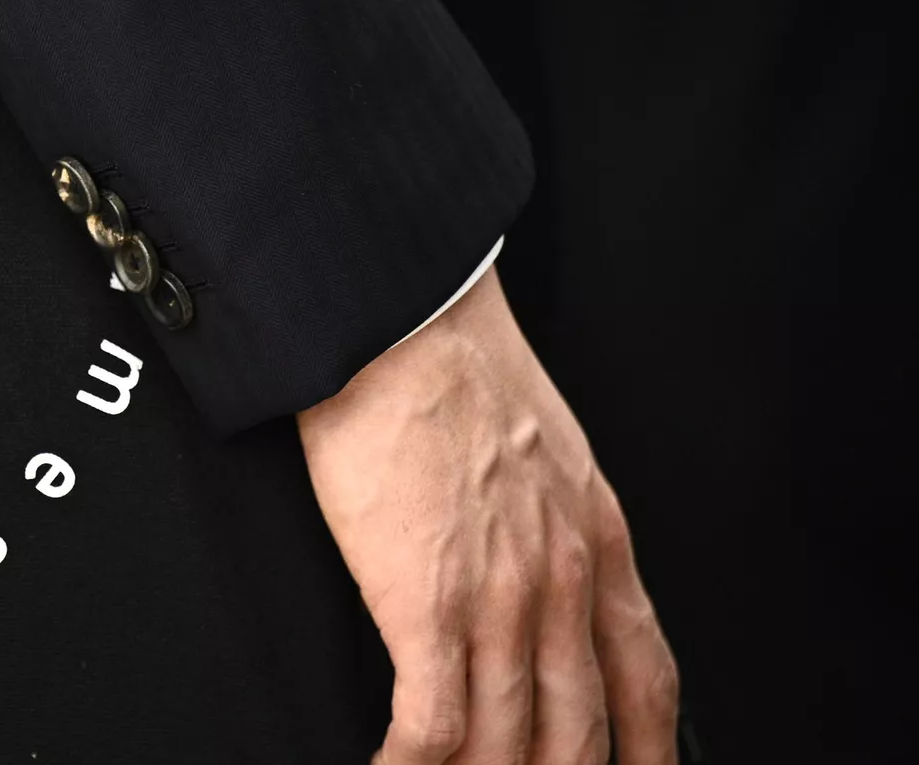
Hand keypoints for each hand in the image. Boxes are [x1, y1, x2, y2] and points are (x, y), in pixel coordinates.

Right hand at [296, 269, 678, 764]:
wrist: (401, 326)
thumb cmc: (452, 364)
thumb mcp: (544, 441)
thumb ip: (551, 509)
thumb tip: (524, 548)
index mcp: (596, 538)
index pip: (646, 675)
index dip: (644, 747)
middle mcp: (562, 581)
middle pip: (579, 729)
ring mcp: (499, 600)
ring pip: (507, 740)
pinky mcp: (425, 604)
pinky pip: (431, 722)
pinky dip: (412, 763)